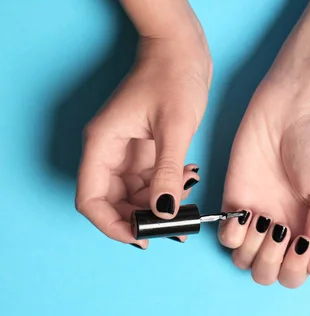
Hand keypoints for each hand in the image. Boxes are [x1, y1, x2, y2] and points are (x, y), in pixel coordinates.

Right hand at [75, 36, 211, 247]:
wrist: (183, 52)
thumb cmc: (173, 77)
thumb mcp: (174, 127)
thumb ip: (167, 171)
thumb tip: (164, 212)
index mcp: (102, 144)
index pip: (91, 199)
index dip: (110, 224)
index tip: (140, 237)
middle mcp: (108, 151)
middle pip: (112, 202)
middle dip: (139, 220)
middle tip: (172, 231)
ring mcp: (125, 153)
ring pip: (132, 196)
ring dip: (156, 208)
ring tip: (186, 210)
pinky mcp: (143, 151)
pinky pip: (149, 183)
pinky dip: (166, 192)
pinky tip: (186, 190)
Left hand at [218, 82, 309, 287]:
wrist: (295, 107)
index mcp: (308, 229)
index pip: (294, 274)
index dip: (293, 269)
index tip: (300, 242)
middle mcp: (281, 227)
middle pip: (266, 273)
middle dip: (271, 262)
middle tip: (280, 230)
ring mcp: (256, 214)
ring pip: (242, 260)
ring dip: (251, 250)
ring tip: (263, 220)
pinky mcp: (234, 198)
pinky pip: (224, 235)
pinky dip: (231, 234)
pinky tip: (245, 215)